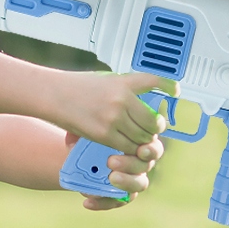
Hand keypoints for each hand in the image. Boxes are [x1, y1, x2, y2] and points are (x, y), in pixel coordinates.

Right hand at [52, 71, 174, 153]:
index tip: (175, 90)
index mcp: (123, 82)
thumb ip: (123, 89)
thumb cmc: (76, 86)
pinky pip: (127, 146)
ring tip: (137, 138)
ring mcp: (114, 118)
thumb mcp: (104, 79)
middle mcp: (122, 99)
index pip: (154, 81)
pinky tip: (125, 145)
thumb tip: (141, 100)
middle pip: (152, 119)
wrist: (53, 95)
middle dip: (154, 127)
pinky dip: (129, 148)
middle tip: (152, 128)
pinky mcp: (104, 134)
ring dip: (142, 139)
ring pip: (142, 136)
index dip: (168, 86)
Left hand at [72, 131, 166, 210]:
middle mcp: (140, 162)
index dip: (150, 149)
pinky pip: (117, 202)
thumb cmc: (87, 138)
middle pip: (146, 165)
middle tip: (111, 162)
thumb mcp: (83, 133)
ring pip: (139, 184)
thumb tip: (77, 137)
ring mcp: (133, 180)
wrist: (79, 158)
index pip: (153, 146)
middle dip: (131, 164)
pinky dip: (102, 203)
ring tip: (110, 179)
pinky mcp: (122, 196)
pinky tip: (87, 202)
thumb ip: (85, 133)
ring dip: (126, 182)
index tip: (141, 150)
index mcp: (138, 143)